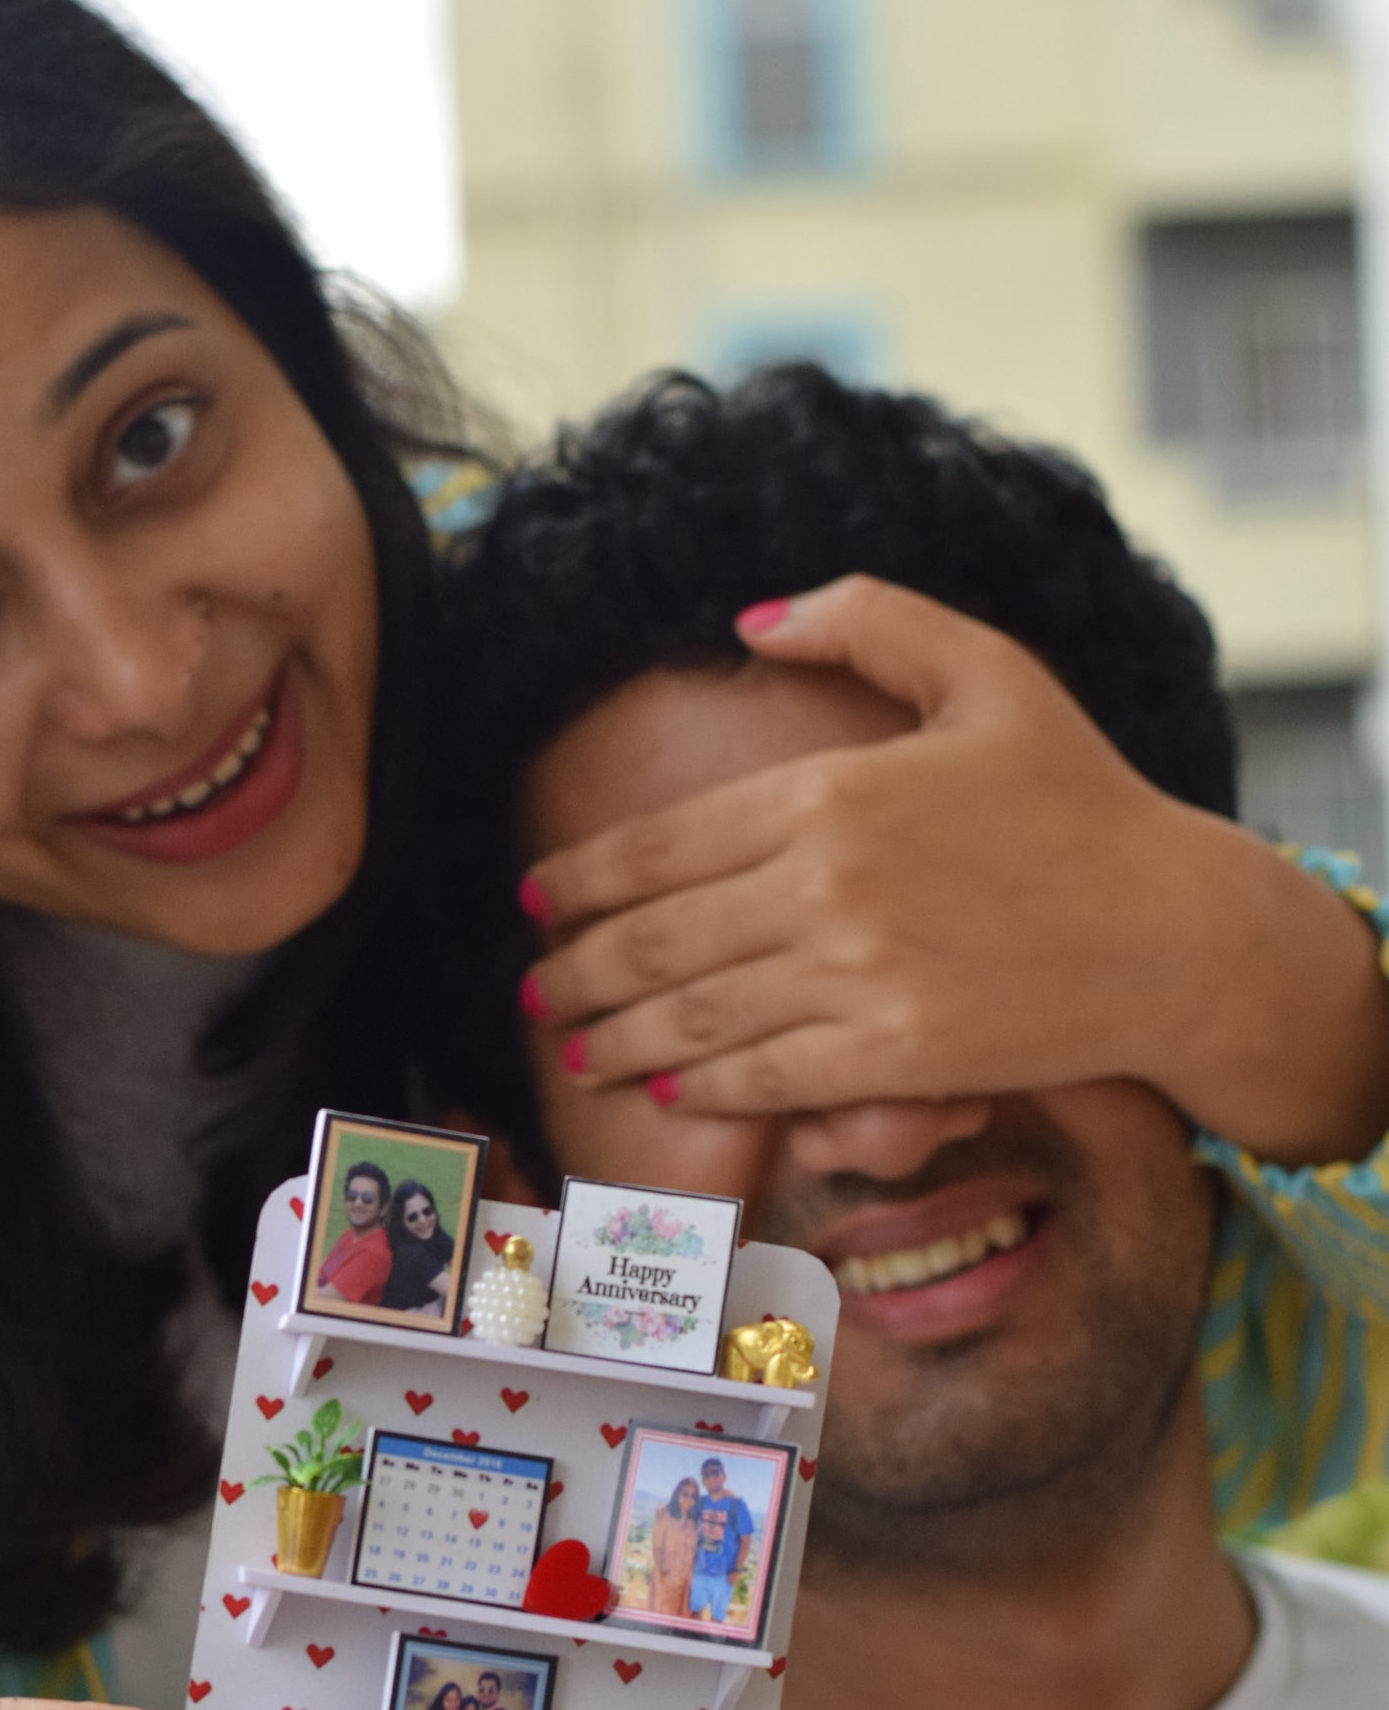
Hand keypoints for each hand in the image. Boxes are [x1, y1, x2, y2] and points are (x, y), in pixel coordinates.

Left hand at [521, 578, 1388, 1165]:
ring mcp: (856, 979)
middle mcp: (826, 886)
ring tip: (576, 1047)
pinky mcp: (893, 1060)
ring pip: (692, 1018)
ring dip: (615, 1038)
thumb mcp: (987, 670)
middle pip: (654, 940)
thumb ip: (866, 619)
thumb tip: (747, 618)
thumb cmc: (1082, 798)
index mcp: (829, 789)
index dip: (580, 881)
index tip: (537, 900)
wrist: (1177, 929)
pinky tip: (667, 1091)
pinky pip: (763, 1078)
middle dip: (574, 970)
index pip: (659, 846)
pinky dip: (701, 1089)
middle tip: (532, 988)